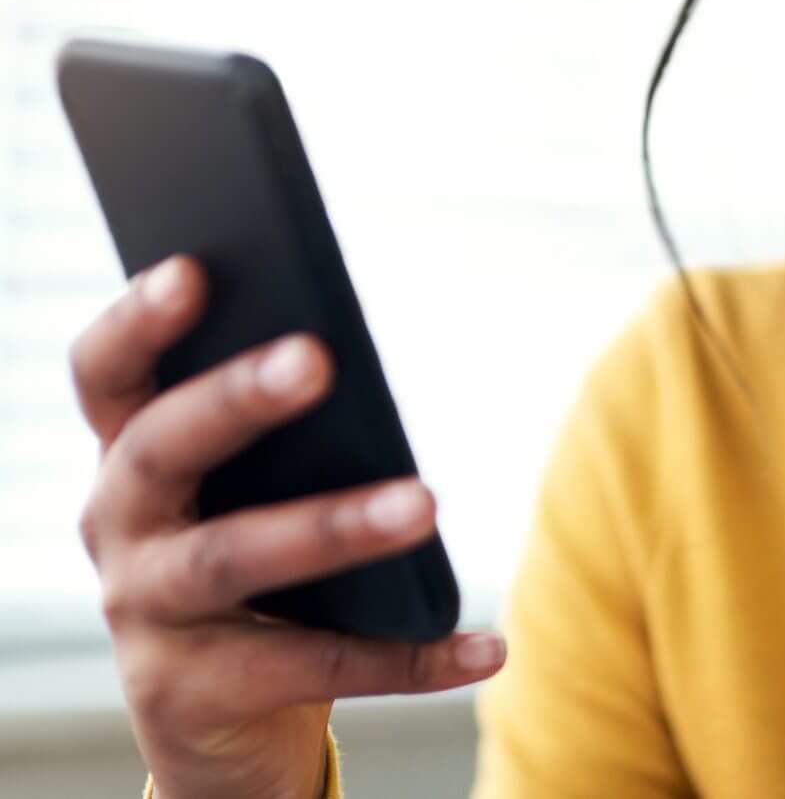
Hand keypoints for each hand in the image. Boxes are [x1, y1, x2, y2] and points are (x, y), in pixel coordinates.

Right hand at [70, 253, 506, 798]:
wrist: (216, 707)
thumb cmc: (247, 537)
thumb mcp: (249, 474)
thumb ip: (278, 410)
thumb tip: (350, 339)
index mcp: (130, 448)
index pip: (107, 370)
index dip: (138, 321)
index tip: (194, 268)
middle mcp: (117, 523)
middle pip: (165, 448)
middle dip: (236, 398)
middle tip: (317, 358)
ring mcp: (146, 613)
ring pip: (233, 557)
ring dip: (333, 526)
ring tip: (426, 502)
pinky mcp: (191, 694)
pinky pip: (314, 667)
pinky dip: (409, 656)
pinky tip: (486, 645)